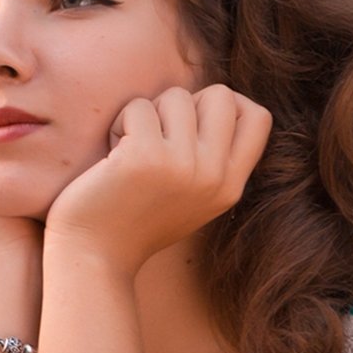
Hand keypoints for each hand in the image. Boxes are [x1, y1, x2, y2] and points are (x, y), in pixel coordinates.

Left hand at [44, 84, 270, 275]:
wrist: (94, 256)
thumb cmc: (135, 219)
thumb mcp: (193, 196)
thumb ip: (213, 158)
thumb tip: (218, 99)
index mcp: (230, 187)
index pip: (259, 117)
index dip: (226, 106)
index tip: (192, 125)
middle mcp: (213, 176)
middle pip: (222, 95)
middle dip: (186, 102)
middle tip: (160, 132)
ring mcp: (182, 166)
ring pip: (176, 96)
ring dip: (148, 113)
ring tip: (131, 147)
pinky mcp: (144, 157)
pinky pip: (138, 107)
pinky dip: (121, 122)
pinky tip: (112, 155)